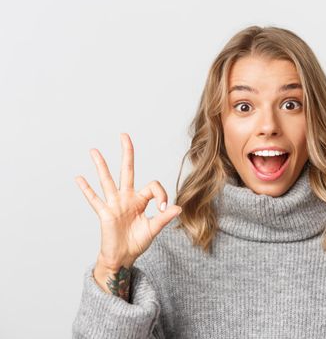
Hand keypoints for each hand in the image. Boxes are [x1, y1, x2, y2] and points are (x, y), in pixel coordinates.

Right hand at [75, 133, 182, 270]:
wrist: (123, 258)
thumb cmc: (137, 243)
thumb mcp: (153, 229)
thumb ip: (164, 217)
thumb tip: (179, 207)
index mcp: (140, 200)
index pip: (152, 186)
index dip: (161, 194)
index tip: (164, 207)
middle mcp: (126, 198)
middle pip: (127, 171)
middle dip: (127, 153)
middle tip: (124, 135)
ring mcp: (114, 204)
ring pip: (107, 180)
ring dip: (101, 165)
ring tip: (94, 150)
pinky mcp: (105, 214)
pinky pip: (94, 199)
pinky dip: (86, 189)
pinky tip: (79, 178)